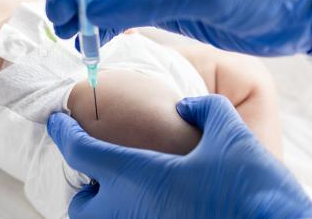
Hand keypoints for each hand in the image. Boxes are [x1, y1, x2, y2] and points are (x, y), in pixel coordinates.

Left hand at [47, 95, 311, 218]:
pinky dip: (131, 218)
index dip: (63, 132)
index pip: (79, 151)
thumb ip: (204, 109)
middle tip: (99, 172)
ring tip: (128, 195)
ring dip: (106, 210)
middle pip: (80, 207)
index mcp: (136, 176)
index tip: (57, 122)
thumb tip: (186, 104)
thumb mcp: (232, 136)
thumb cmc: (254, 189)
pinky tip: (155, 208)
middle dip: (84, 188)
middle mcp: (128, 211)